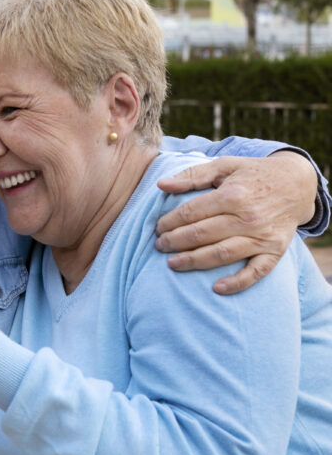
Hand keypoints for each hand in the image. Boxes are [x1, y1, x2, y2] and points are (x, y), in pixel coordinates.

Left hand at [155, 152, 317, 294]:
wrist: (297, 184)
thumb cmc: (253, 174)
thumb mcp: (224, 166)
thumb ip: (192, 175)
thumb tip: (161, 185)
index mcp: (232, 195)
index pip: (191, 213)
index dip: (169, 222)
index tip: (157, 228)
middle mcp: (248, 217)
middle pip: (202, 235)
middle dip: (174, 242)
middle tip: (159, 246)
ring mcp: (262, 236)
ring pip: (222, 254)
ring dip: (194, 261)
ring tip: (172, 264)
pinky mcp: (275, 251)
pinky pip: (257, 271)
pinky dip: (238, 282)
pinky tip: (217, 288)